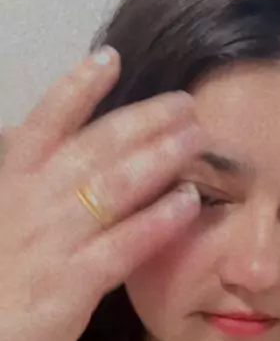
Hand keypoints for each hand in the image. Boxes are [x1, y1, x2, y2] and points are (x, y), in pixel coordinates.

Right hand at [0, 46, 205, 340]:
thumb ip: (18, 178)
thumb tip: (24, 134)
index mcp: (10, 182)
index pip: (45, 122)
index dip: (78, 87)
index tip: (111, 57)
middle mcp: (31, 201)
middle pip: (95, 146)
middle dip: (145, 120)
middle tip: (187, 103)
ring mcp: (53, 241)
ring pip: (116, 186)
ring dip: (162, 156)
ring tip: (199, 138)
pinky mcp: (73, 283)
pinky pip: (125, 244)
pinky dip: (159, 220)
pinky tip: (189, 202)